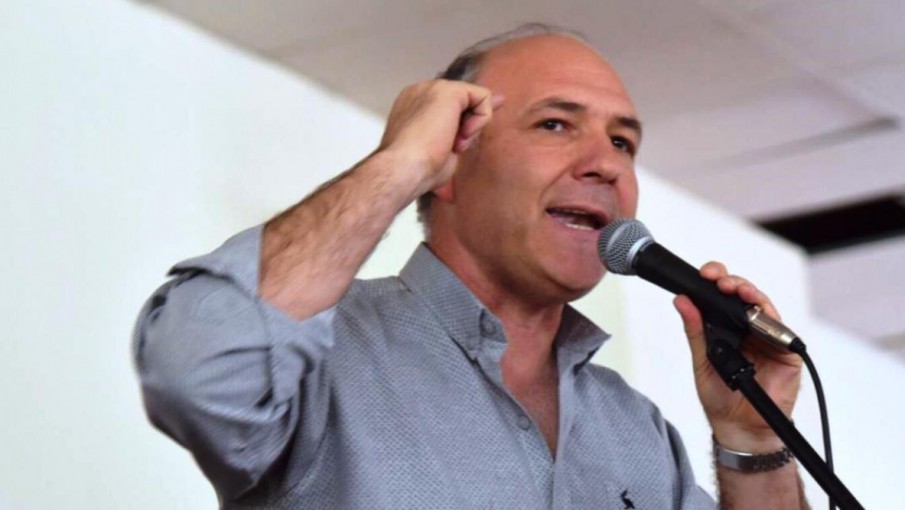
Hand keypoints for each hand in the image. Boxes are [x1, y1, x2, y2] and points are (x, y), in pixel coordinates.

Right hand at [377, 80, 503, 195]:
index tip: (451, 147)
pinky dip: (482, 119)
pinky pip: (483, 96)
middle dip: (466, 127)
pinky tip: (463, 135)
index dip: (460, 126)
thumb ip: (463, 130)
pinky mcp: (449, 90)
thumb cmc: (418, 168)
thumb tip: (490, 113)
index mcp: (414, 105)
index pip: (449, 106)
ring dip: (473, 126)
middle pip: (463, 101)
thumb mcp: (444, 149)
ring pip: (474, 98)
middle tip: (450, 148)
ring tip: (454, 144)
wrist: (403, 169)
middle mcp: (422, 91)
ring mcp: (433, 87)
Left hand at [673, 262, 802, 450]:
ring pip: (764, 306)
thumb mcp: (701, 359)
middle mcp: (750, 328)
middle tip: (717, 278)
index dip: (716, 281)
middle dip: (732, 281)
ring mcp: (770, 338)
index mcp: (728, 328)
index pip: (723, 296)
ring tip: (736, 289)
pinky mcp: (787, 352)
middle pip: (745, 295)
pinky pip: (782, 330)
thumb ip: (695, 330)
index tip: (703, 274)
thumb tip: (681, 301)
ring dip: (750, 294)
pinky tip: (757, 312)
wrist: (738, 428)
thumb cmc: (720, 396)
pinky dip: (770, 318)